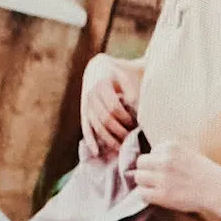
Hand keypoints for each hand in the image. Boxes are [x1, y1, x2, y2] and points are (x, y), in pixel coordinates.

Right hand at [70, 65, 143, 180]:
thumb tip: (135, 108)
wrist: (98, 68)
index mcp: (102, 84)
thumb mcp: (127, 75)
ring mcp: (86, 104)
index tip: (136, 124)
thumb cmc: (119, 72)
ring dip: (108, 139)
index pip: (114, 107)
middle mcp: (91, 95)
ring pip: (96, 126)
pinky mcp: (84, 112)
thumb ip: (132, 89)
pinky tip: (96, 152)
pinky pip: (86, 128)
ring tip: (121, 147)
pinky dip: (90, 141)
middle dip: (119, 131)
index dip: (126, 118)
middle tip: (131, 137)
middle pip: (105, 119)